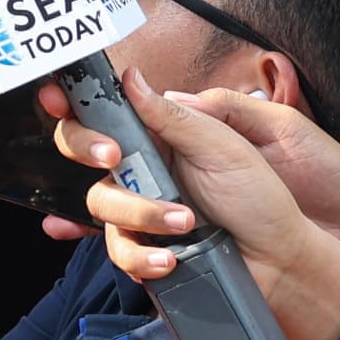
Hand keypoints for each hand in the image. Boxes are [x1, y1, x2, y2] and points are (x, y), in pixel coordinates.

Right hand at [44, 82, 339, 339]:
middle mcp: (141, 167)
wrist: (280, 262)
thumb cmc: (261, 199)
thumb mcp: (224, 148)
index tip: (59, 99)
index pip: (103, 108)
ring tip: (186, 224)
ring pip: (100, 201)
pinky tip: (168, 260)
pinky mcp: (143, 248)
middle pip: (80, 147)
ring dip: (139, 212)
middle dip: (85, 147)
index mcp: (159, 134)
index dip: (72, 100)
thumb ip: (175, 116)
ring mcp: (138, 208)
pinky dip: (140, 257)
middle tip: (113, 156)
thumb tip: (130, 77)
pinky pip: (118, 249)